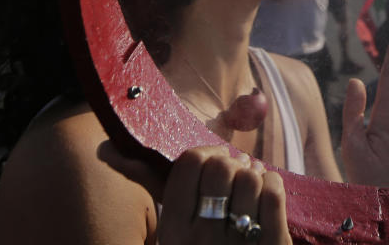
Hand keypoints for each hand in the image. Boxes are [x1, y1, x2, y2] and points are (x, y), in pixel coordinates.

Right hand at [101, 144, 291, 244]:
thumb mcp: (169, 239)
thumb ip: (159, 198)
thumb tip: (114, 154)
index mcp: (174, 230)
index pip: (189, 164)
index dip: (205, 152)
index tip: (212, 158)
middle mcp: (204, 234)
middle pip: (221, 167)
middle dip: (230, 162)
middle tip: (234, 171)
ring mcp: (239, 241)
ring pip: (250, 178)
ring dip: (253, 174)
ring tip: (250, 183)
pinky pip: (274, 196)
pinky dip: (272, 185)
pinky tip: (266, 193)